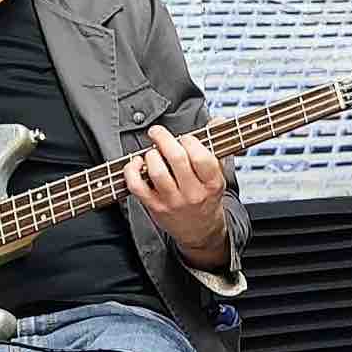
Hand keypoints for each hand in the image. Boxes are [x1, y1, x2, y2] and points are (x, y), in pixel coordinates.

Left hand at [124, 125, 227, 250]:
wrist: (201, 230)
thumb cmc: (207, 197)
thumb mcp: (219, 175)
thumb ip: (217, 146)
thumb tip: (218, 120)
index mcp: (212, 183)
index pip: (202, 157)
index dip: (190, 141)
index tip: (185, 138)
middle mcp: (193, 193)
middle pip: (177, 158)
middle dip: (164, 139)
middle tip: (157, 133)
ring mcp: (173, 201)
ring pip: (157, 171)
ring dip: (151, 154)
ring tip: (152, 152)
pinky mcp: (155, 207)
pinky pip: (137, 186)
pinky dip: (132, 170)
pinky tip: (136, 163)